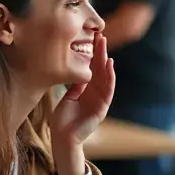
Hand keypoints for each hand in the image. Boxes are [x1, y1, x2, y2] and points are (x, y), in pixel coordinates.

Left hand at [50, 31, 114, 146]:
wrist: (63, 138)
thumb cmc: (63, 120)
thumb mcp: (68, 97)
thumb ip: (75, 85)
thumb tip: (78, 70)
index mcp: (87, 90)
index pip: (92, 68)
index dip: (92, 54)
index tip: (91, 38)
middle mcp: (96, 93)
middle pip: (100, 69)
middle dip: (100, 52)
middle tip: (100, 35)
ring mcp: (100, 100)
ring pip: (106, 76)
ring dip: (106, 60)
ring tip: (104, 45)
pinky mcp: (102, 108)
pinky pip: (108, 90)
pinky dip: (110, 77)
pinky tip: (109, 65)